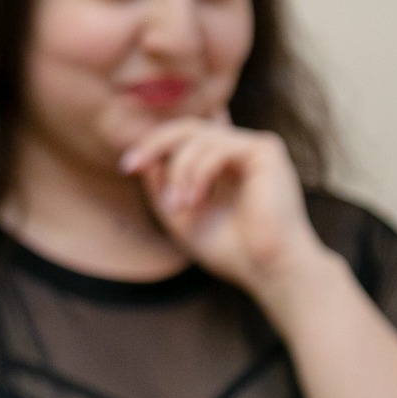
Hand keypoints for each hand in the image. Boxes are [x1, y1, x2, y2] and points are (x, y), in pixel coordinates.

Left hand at [119, 116, 323, 291]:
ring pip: (199, 138)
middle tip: (131, 166)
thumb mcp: (180, 215)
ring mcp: (254, 148)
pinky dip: (198, 173)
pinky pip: (218, 148)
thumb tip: (146, 158)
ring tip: (179, 207)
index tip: (128, 167)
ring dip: (180, 172)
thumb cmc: (230, 250)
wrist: (268, 270)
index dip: (154, 144)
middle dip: (154, 144)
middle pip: (188, 127)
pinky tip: (195, 201)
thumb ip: (162, 186)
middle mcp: (239, 151)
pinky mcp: (266, 150)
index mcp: (222, 165)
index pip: (185, 137)